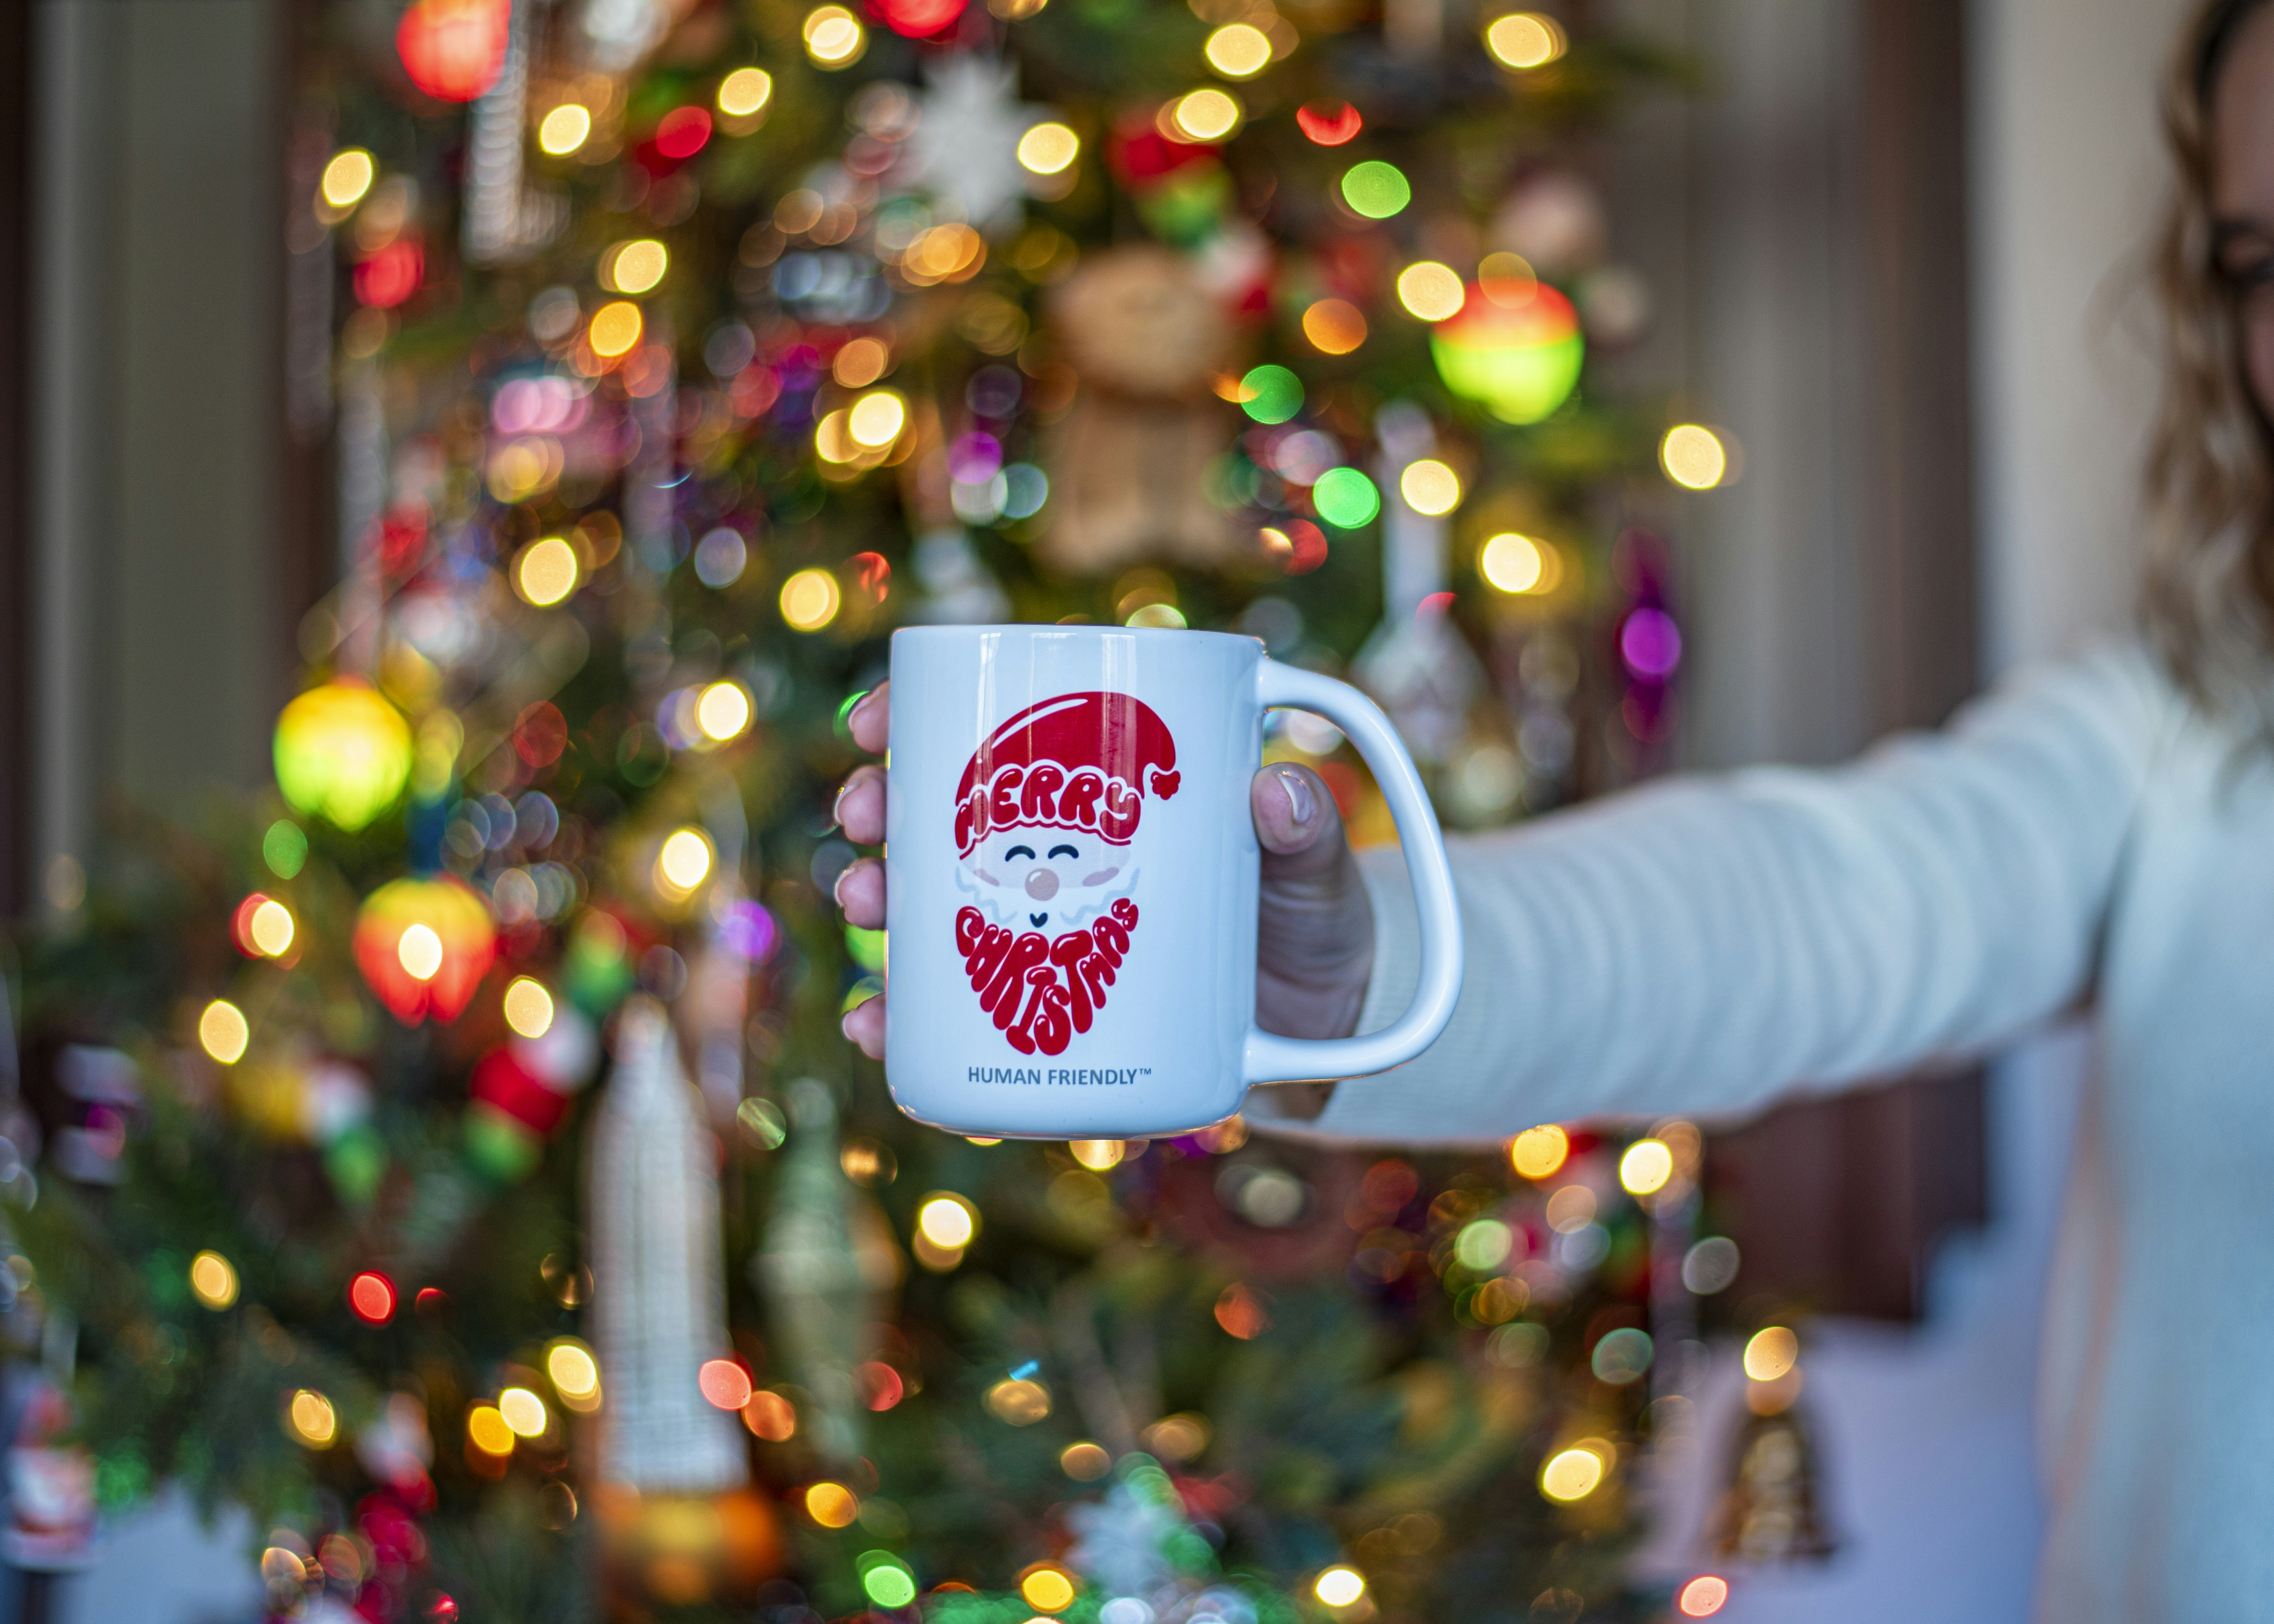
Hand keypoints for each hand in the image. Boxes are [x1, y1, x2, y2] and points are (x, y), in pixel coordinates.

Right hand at [831, 682, 1375, 1067]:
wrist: (1321, 1033)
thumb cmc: (1311, 924)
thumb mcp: (1314, 874)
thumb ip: (1308, 833)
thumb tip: (1277, 792)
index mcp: (1103, 795)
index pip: (1001, 733)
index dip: (920, 715)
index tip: (878, 720)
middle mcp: (1055, 858)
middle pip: (941, 815)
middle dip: (880, 807)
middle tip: (864, 816)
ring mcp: (1042, 935)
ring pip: (931, 907)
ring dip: (879, 900)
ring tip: (865, 905)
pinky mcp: (1042, 1017)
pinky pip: (958, 1015)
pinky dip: (906, 1022)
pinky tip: (877, 1024)